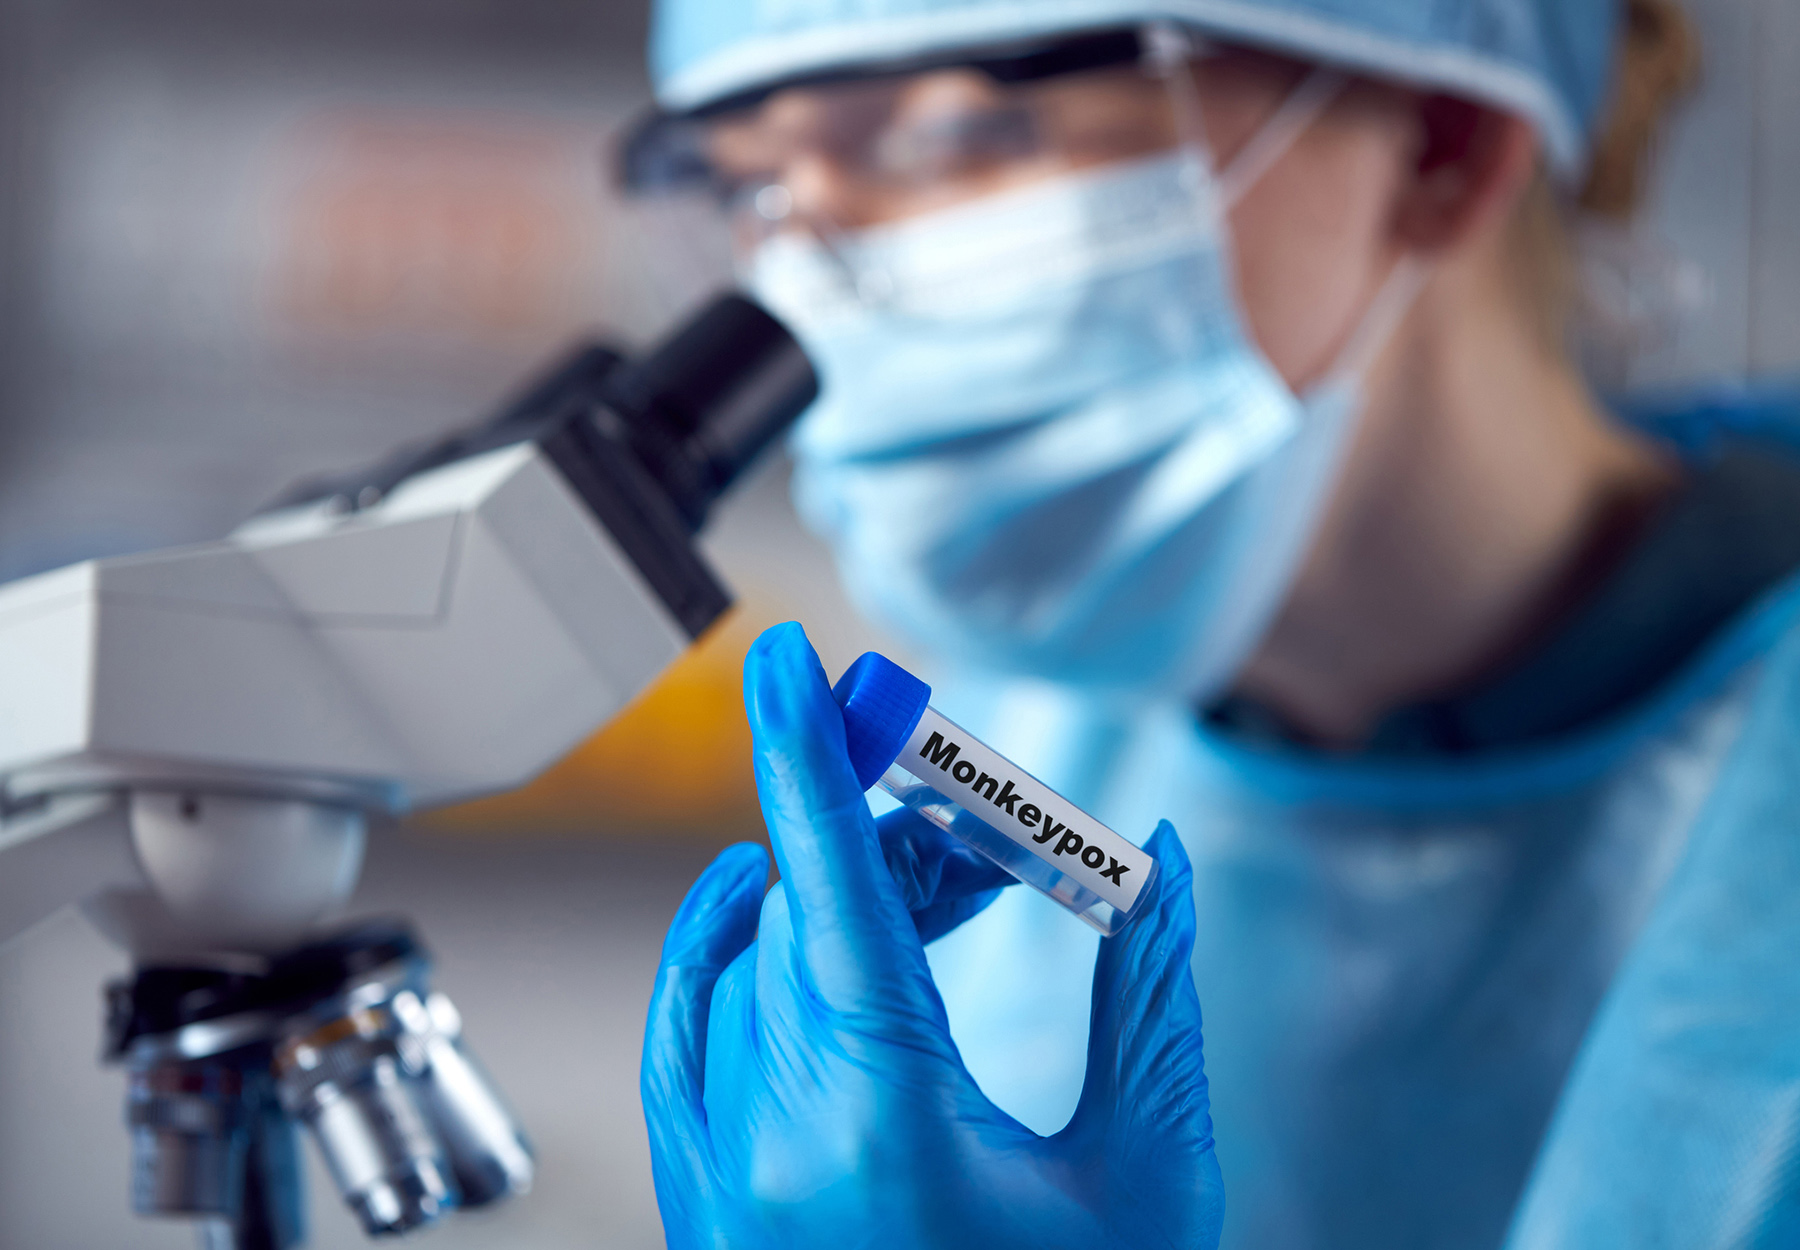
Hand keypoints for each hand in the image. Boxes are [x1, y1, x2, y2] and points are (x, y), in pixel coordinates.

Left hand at [640, 622, 1223, 1248]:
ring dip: (838, 899)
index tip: (785, 658)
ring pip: (754, 970)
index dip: (808, 755)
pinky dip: (722, 957)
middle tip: (978, 814)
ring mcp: (725, 1188)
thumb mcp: (1147, 1176)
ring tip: (946, 889)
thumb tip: (1153, 863)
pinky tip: (764, 905)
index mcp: (884, 1127)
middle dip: (893, 838)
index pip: (831, 890)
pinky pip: (687, 1042)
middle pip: (808, 916)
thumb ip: (1149, 1000)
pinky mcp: (710, 1213)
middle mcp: (774, 1150)